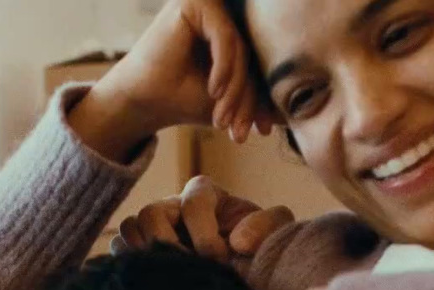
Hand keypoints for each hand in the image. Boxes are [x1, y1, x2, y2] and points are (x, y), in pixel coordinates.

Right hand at [70, 0, 275, 161]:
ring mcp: (207, 5)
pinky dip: (224, 68)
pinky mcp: (195, 3)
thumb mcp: (230, 101)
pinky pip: (225, 37)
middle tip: (240, 133)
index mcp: (229, 31)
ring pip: (240, 48)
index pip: (257, 62)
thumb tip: (292, 113)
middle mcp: (220, 13)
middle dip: (248, 98)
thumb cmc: (181, 100)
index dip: (261, 98)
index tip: (262, 132)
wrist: (141, 103)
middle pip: (251, 54)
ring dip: (236, 88)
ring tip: (223, 118)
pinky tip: (215, 92)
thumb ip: (257, 98)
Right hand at [112, 176, 295, 261]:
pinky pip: (117, 249)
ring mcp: (150, 226)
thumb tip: (238, 241)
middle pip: (150, 213)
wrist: (239, 271)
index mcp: (203, 193)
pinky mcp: (136, 248)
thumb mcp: (273, 231)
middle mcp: (171, 205)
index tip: (219, 259)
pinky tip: (152, 283)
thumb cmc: (254, 247)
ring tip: (170, 277)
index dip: (204, 232)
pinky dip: (129, 264)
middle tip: (187, 270)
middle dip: (168, 243)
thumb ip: (268, 225)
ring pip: (129, 229)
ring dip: (146, 254)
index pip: (192, 202)